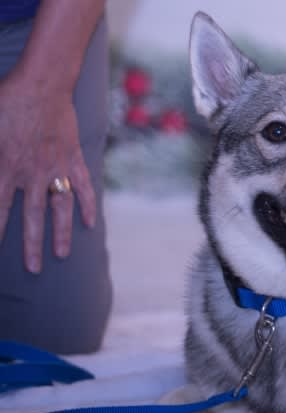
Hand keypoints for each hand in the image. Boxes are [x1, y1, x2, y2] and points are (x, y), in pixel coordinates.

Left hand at [0, 76, 95, 272]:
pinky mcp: (73, 159)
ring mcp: (55, 168)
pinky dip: (87, 205)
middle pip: (31, 217)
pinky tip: (90, 224)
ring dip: (61, 233)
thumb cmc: (5, 101)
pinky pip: (82, 187)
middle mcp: (31, 174)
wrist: (41, 84)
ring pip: (59, 208)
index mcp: (5, 166)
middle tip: (33, 269)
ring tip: (62, 255)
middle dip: (31, 245)